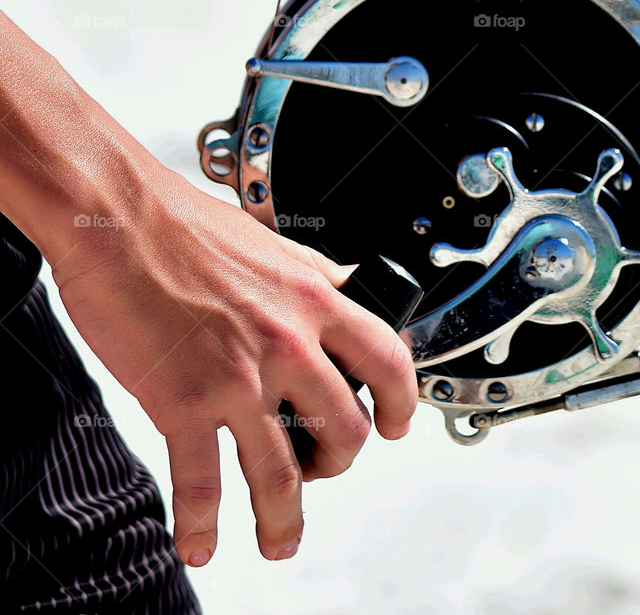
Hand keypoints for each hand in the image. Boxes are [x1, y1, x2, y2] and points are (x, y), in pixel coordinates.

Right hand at [51, 165, 416, 566]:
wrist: (116, 219)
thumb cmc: (187, 225)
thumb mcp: (276, 246)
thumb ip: (315, 280)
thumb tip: (343, 294)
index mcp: (316, 301)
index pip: (389, 361)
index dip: (403, 403)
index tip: (396, 424)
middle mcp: (288, 343)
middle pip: (347, 429)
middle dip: (340, 462)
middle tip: (324, 469)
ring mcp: (238, 378)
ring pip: (283, 473)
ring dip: (285, 520)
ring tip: (281, 540)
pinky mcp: (182, 402)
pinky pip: (202, 481)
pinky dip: (203, 523)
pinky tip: (201, 541)